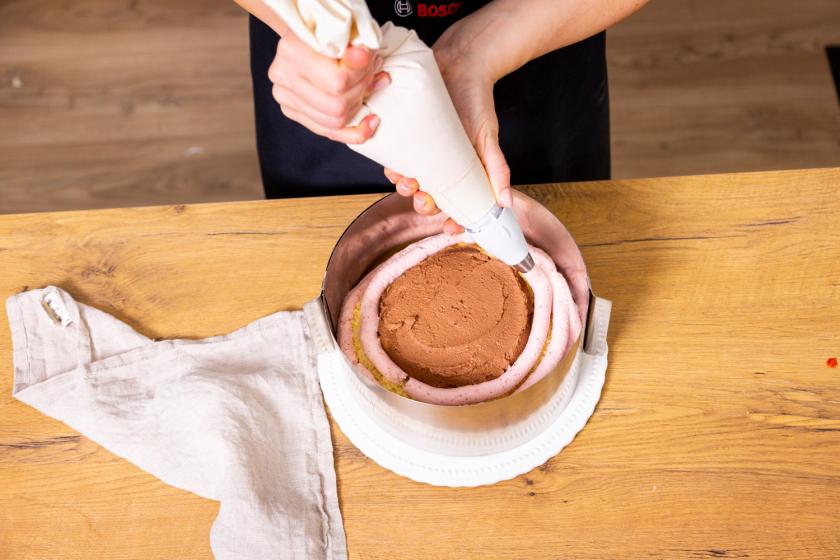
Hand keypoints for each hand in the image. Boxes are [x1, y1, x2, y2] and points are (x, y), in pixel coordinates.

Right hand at [268, 31, 390, 143]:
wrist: (308, 32)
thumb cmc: (331, 31)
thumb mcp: (349, 34)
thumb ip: (360, 51)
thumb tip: (369, 64)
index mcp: (292, 51)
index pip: (338, 81)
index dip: (362, 76)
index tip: (371, 63)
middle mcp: (282, 76)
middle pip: (336, 106)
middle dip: (361, 93)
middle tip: (370, 77)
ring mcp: (284, 96)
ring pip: (334, 122)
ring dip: (358, 108)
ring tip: (365, 89)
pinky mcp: (290, 110)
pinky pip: (327, 131)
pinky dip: (352, 130)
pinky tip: (369, 123)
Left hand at [388, 21, 512, 231]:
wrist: (460, 64)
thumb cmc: (477, 101)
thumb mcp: (489, 138)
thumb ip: (497, 170)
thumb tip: (506, 202)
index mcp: (461, 172)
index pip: (456, 205)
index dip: (453, 221)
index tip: (452, 228)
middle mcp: (439, 166)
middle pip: (428, 199)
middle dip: (424, 205)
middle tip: (426, 198)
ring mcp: (419, 153)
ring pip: (408, 182)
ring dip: (406, 189)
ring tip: (409, 181)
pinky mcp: (402, 137)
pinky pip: (393, 158)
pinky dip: (392, 167)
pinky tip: (394, 166)